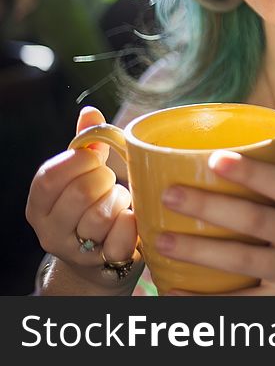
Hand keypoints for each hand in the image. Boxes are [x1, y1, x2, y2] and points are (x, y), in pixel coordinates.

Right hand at [26, 107, 140, 285]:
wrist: (103, 256)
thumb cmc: (94, 205)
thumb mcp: (83, 175)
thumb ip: (86, 145)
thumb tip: (90, 112)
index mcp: (40, 203)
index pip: (49, 177)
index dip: (78, 161)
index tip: (95, 157)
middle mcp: (50, 230)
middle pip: (79, 193)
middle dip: (104, 179)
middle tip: (111, 181)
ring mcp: (75, 250)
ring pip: (100, 216)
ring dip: (119, 200)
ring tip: (121, 199)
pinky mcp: (103, 263)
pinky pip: (119, 240)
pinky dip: (131, 224)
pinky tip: (133, 216)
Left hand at [155, 151, 274, 294]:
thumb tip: (243, 167)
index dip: (250, 171)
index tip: (216, 157)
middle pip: (253, 221)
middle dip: (208, 206)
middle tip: (170, 195)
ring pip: (238, 262)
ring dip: (196, 249)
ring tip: (161, 240)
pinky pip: (236, 304)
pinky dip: (202, 299)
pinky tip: (175, 290)